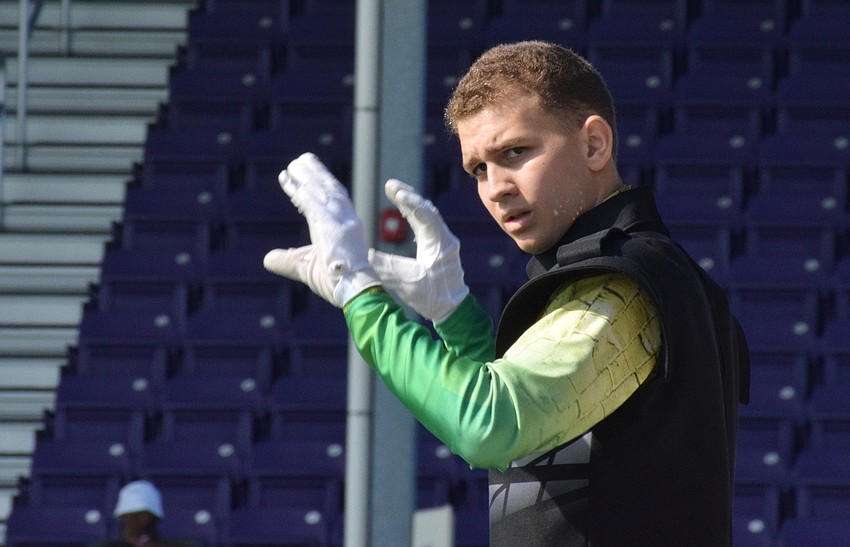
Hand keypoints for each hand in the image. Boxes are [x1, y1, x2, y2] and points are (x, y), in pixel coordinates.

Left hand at [263, 153, 379, 306]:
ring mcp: (342, 223)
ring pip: (324, 193)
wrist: (355, 294)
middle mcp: (346, 221)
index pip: (326, 201)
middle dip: (314, 174)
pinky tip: (292, 181)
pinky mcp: (335, 229)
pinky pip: (316, 206)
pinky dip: (303, 193)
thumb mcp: (304, 268)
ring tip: (294, 165)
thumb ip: (286, 260)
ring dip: (309, 176)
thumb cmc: (336, 283)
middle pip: (329, 190)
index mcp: (342, 228)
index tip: (293, 178)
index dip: (310, 188)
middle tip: (300, 160)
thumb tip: (266, 258)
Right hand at [369, 179, 468, 322]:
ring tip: (394, 192)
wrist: (453, 310)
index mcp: (440, 243)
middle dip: (408, 196)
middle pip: (426, 210)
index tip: (394, 190)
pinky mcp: (438, 248)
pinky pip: (426, 225)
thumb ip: (387, 268)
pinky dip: (414, 215)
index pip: (425, 214)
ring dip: (411, 204)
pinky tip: (404, 212)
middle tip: (390, 185)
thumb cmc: (434, 298)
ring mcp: (442, 242)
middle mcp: (444, 239)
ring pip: (427, 216)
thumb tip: (365, 255)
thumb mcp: (408, 283)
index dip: (409, 201)